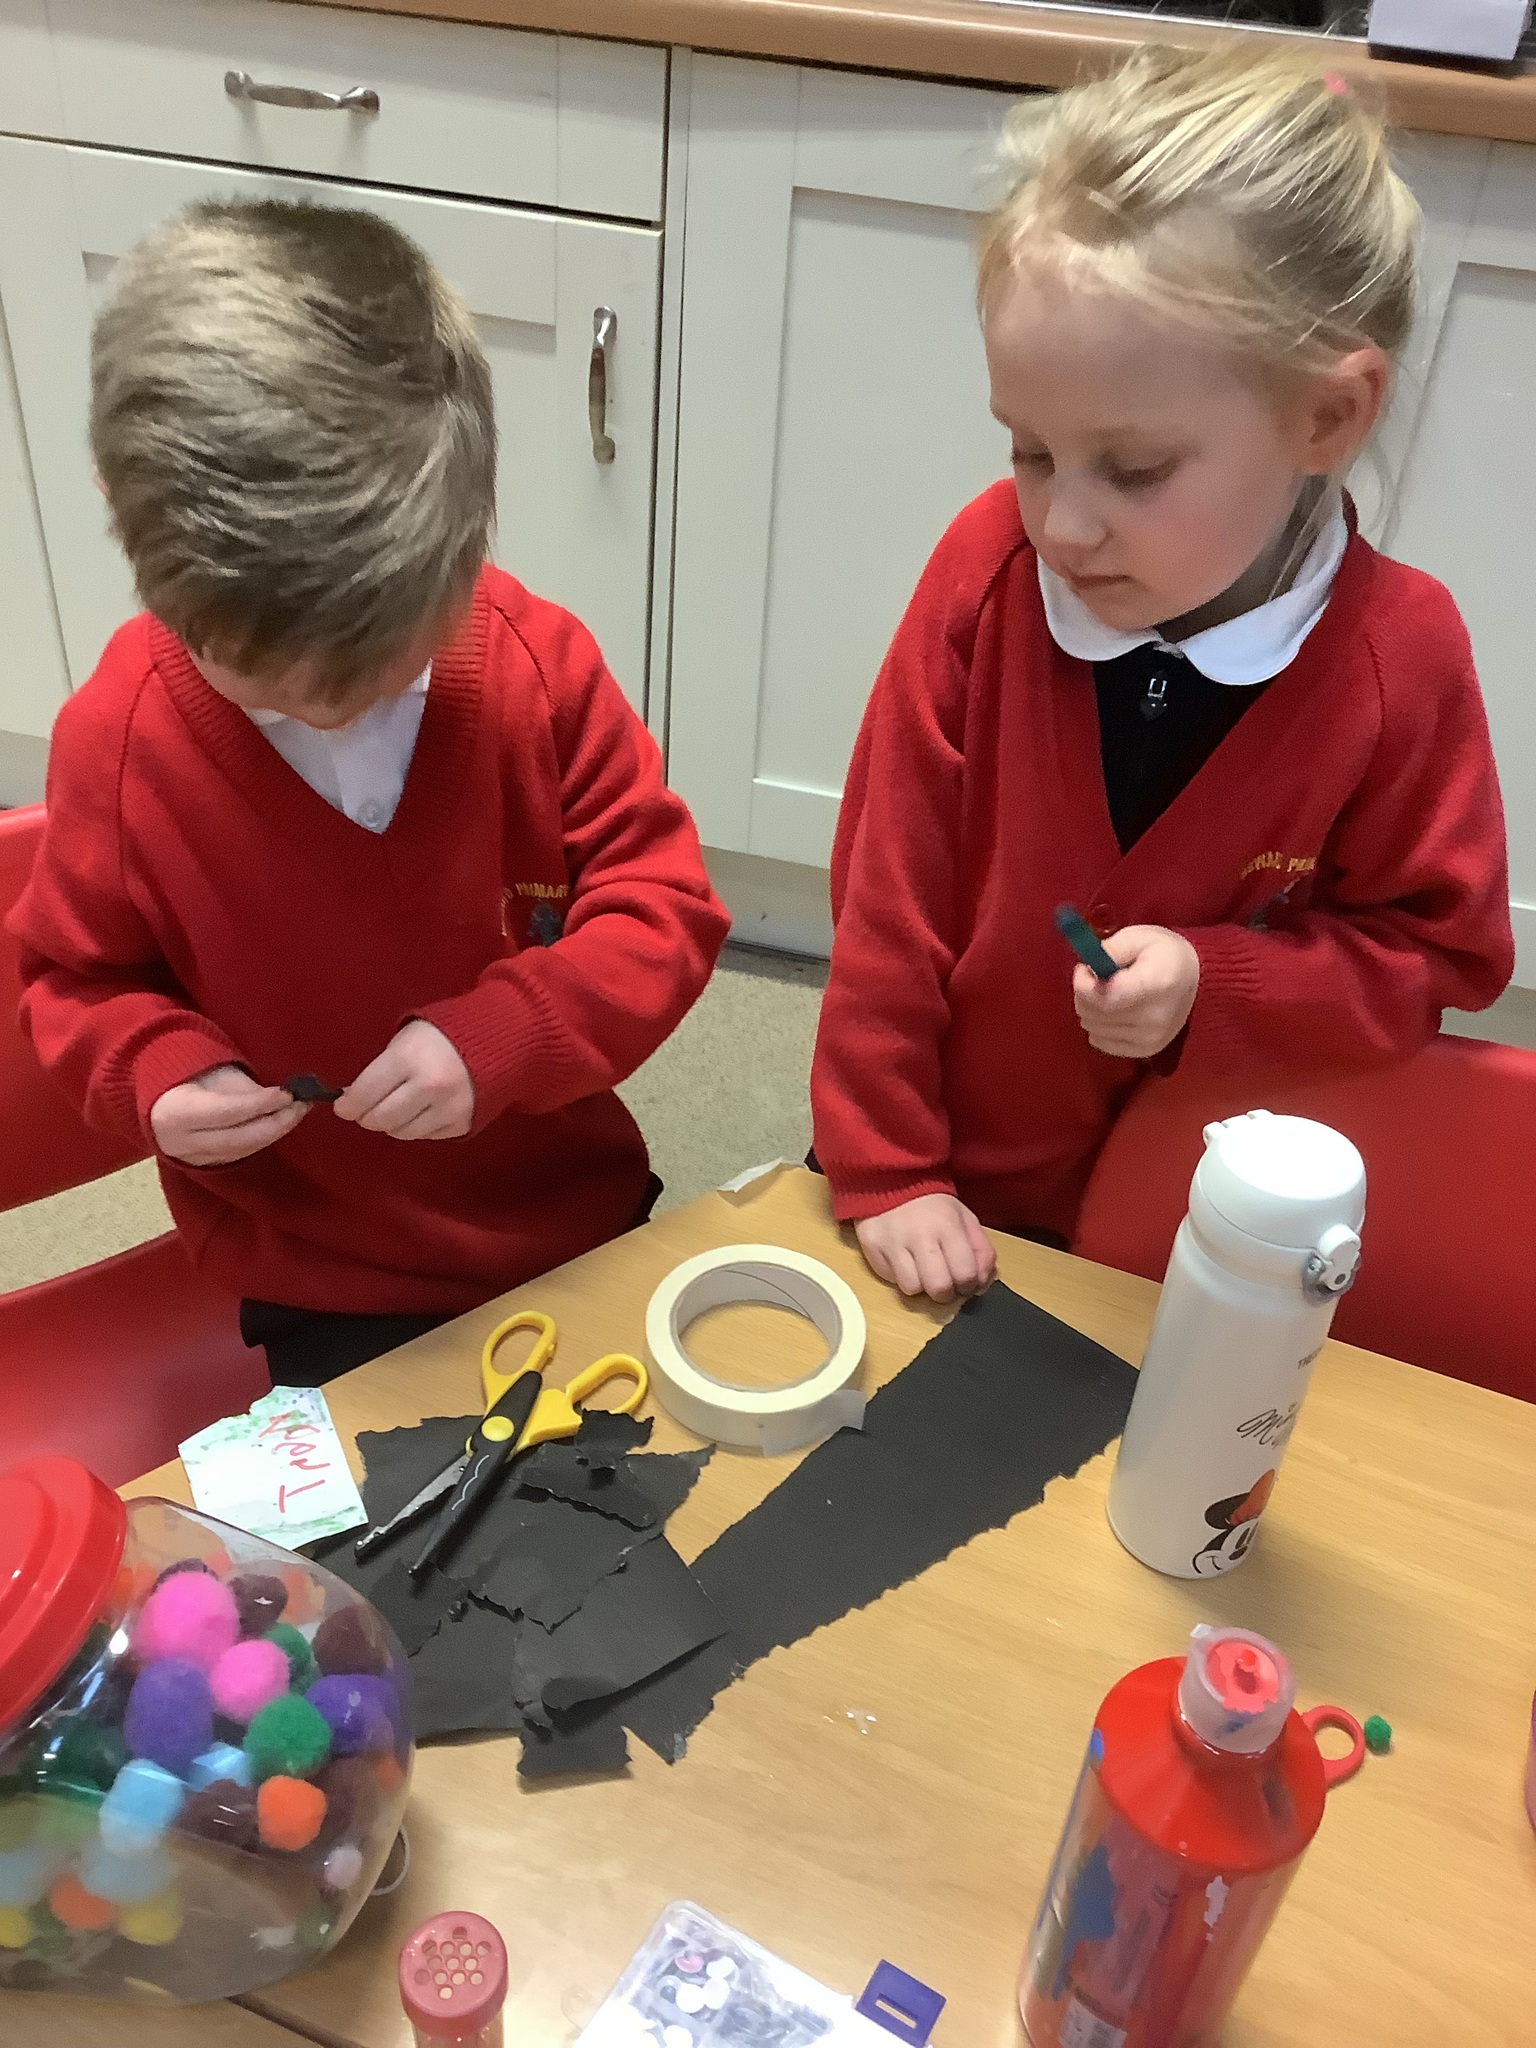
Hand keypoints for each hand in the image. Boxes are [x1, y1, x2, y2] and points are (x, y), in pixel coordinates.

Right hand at [150, 1064, 308, 1165]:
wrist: (157, 1103)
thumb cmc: (187, 1078)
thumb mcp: (210, 1073)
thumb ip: (242, 1089)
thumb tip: (281, 1098)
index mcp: (175, 1112)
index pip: (226, 1112)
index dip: (260, 1104)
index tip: (288, 1094)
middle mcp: (182, 1142)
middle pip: (238, 1139)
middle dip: (276, 1123)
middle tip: (302, 1105)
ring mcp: (192, 1159)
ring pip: (243, 1150)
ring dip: (275, 1132)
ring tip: (298, 1111)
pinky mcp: (204, 1167)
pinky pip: (240, 1155)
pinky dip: (263, 1140)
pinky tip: (280, 1124)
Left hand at [335, 1019, 473, 1139]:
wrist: (497, 1040)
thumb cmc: (442, 1034)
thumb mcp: (406, 1038)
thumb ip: (382, 1066)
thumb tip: (354, 1097)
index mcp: (408, 1058)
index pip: (364, 1095)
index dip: (347, 1105)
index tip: (343, 1106)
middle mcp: (428, 1087)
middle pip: (380, 1119)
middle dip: (367, 1116)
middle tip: (367, 1109)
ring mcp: (448, 1108)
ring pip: (401, 1132)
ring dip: (393, 1123)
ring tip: (398, 1107)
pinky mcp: (462, 1123)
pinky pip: (426, 1136)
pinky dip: (418, 1126)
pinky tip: (423, 1109)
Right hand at [855, 1193, 996, 1302]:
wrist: (891, 1182)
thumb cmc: (933, 1206)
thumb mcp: (965, 1219)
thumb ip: (981, 1250)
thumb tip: (981, 1284)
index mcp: (948, 1226)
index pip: (965, 1274)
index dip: (969, 1286)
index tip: (965, 1283)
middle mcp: (920, 1236)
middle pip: (938, 1287)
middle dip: (945, 1293)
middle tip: (944, 1284)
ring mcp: (892, 1243)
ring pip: (912, 1289)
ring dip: (921, 1286)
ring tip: (921, 1271)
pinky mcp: (872, 1249)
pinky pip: (890, 1279)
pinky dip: (900, 1276)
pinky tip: (903, 1261)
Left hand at [1073, 924, 1199, 1058]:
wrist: (1197, 982)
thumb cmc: (1165, 955)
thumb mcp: (1140, 937)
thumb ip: (1112, 948)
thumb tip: (1088, 964)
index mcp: (1155, 985)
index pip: (1105, 998)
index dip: (1084, 985)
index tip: (1084, 968)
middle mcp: (1153, 1018)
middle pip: (1095, 1014)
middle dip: (1083, 993)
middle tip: (1094, 977)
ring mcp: (1150, 1038)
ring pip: (1093, 1028)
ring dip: (1090, 1009)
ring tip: (1106, 992)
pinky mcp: (1145, 1050)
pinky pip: (1101, 1042)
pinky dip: (1099, 1026)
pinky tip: (1112, 1010)